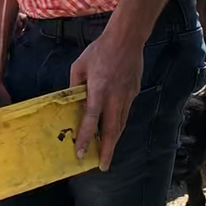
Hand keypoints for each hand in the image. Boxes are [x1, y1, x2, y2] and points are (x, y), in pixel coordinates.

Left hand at [69, 29, 144, 170]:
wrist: (127, 39)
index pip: (90, 119)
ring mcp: (127, 96)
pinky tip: (114, 131)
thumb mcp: (79, 65)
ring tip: (107, 154)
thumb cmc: (100, 50)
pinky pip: (125, 114)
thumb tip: (71, 100)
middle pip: (111, 130)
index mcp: (98, 90)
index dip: (85, 137)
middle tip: (102, 166)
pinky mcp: (133, 93)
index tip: (80, 153)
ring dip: (113, 141)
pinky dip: (119, 126)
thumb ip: (74, 85)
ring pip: (121, 124)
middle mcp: (114, 97)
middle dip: (106, 150)